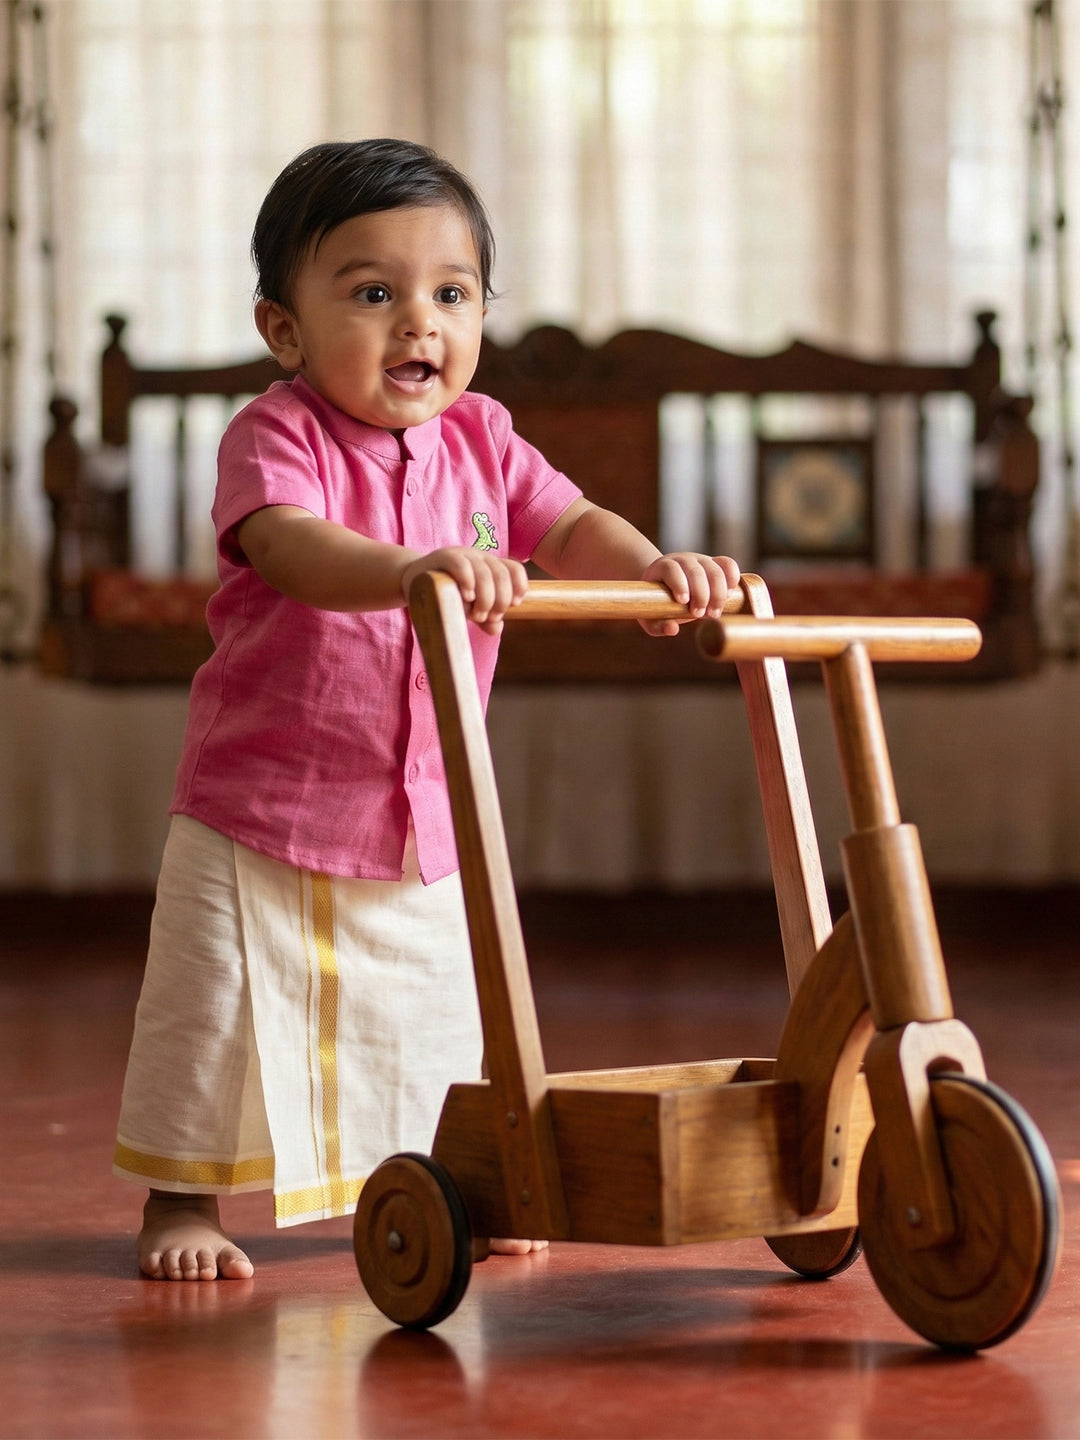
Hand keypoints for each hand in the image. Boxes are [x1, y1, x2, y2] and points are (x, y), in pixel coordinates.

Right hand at [401, 548, 528, 635]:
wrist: (414, 581)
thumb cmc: (446, 595)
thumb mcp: (469, 608)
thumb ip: (485, 618)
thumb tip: (497, 628)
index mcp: (491, 566)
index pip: (514, 569)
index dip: (519, 587)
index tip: (513, 605)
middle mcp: (480, 557)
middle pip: (502, 575)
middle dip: (500, 600)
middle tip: (489, 617)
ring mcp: (463, 555)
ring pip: (485, 572)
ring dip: (486, 598)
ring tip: (477, 614)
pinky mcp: (444, 557)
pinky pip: (462, 565)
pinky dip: (468, 582)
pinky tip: (467, 597)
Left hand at [639, 553, 740, 635]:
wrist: (668, 589)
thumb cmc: (657, 605)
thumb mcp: (651, 618)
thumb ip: (658, 625)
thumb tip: (673, 629)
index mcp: (663, 568)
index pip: (671, 569)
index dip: (679, 584)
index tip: (683, 601)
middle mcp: (683, 560)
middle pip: (695, 571)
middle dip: (701, 595)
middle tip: (699, 615)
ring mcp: (701, 560)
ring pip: (714, 570)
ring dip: (718, 593)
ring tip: (714, 613)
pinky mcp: (715, 563)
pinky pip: (728, 564)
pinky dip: (732, 578)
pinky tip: (730, 595)